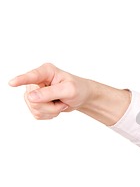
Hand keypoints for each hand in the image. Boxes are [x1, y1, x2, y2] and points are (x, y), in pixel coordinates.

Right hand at [9, 63, 129, 124]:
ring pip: (34, 108)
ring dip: (51, 111)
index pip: (31, 77)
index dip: (21, 80)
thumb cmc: (78, 89)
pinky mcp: (35, 103)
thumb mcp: (69, 90)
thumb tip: (31, 97)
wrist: (82, 97)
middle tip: (62, 101)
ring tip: (60, 103)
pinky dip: (49, 115)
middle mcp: (37, 80)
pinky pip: (36, 114)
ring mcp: (34, 92)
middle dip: (49, 105)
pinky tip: (56, 108)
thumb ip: (50, 93)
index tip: (12, 83)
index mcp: (46, 71)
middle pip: (32, 99)